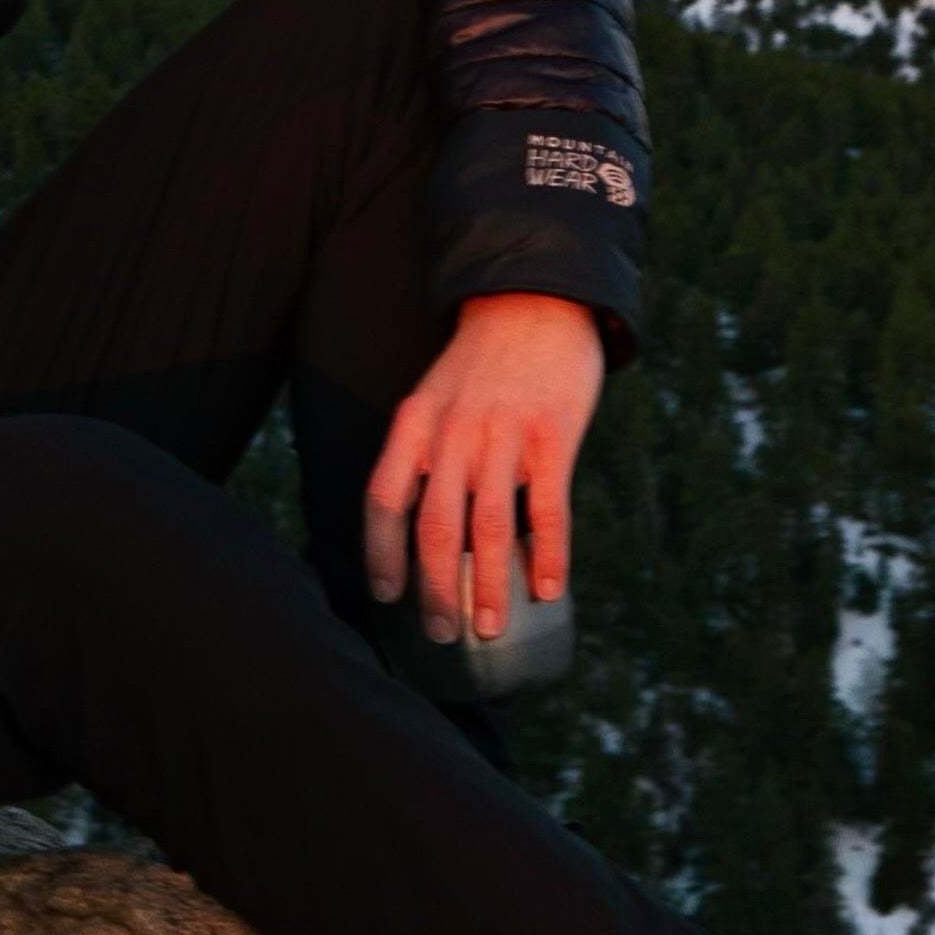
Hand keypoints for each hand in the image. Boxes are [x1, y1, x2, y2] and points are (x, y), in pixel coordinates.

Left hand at [364, 293, 605, 645]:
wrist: (537, 301)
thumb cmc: (484, 362)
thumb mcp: (436, 395)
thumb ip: (427, 451)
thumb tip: (427, 522)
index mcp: (415, 423)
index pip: (384, 500)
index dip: (381, 553)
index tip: (385, 595)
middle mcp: (451, 432)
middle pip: (434, 528)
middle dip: (434, 589)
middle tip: (443, 634)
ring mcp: (503, 435)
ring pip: (488, 528)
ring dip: (488, 586)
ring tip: (490, 627)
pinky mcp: (553, 436)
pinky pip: (548, 509)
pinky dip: (549, 555)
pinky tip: (550, 590)